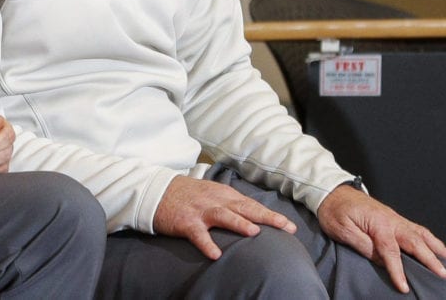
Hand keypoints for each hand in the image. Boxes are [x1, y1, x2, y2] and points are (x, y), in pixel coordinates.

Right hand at [153, 175, 296, 259]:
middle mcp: (214, 200)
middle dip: (265, 217)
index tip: (289, 226)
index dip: (270, 214)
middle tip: (285, 227)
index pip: (251, 204)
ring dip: (239, 223)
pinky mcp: (185, 222)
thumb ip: (229, 202)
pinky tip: (216, 254)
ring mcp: (200, 211)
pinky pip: (198, 234)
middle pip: (244, 208)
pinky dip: (206, 244)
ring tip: (254, 233)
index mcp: (223, 194)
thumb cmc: (186, 194)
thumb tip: (252, 215)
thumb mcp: (210, 193)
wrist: (156, 190)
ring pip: (223, 216)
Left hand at [318, 184, 445, 292]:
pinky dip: (432, 239)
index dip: (398, 270)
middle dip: (431, 259)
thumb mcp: (342, 229)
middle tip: (444, 275)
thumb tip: (381, 260)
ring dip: (438, 248)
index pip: (391, 251)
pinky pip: (418, 230)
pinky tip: (439, 247)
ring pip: (422, 234)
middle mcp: (391, 220)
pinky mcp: (395, 218)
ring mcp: (395, 218)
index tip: (404, 286)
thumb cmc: (334, 210)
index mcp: (377, 223)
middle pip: (415, 242)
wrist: (332, 191)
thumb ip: (362, 244)